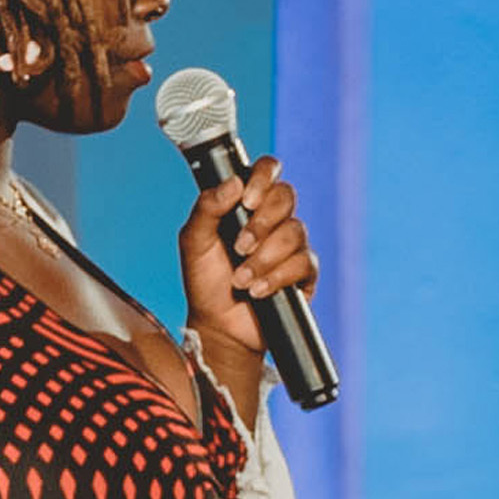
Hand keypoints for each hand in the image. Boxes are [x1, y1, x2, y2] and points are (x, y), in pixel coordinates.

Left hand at [178, 155, 317, 361]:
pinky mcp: (304, 273)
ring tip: (241, 280)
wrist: (219, 327)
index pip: (268, 171)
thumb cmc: (206, 282)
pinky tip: (258, 291)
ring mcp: (292, 246)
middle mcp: (273, 220)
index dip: (263, 177)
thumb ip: (207, 208)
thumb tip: (234, 182)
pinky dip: (277, 277)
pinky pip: (303, 263)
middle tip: (239, 246)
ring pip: (294, 232)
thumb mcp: (194, 242)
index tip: (246, 199)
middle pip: (286, 196)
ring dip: (264, 258)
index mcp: (247, 204)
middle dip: (261, 223)